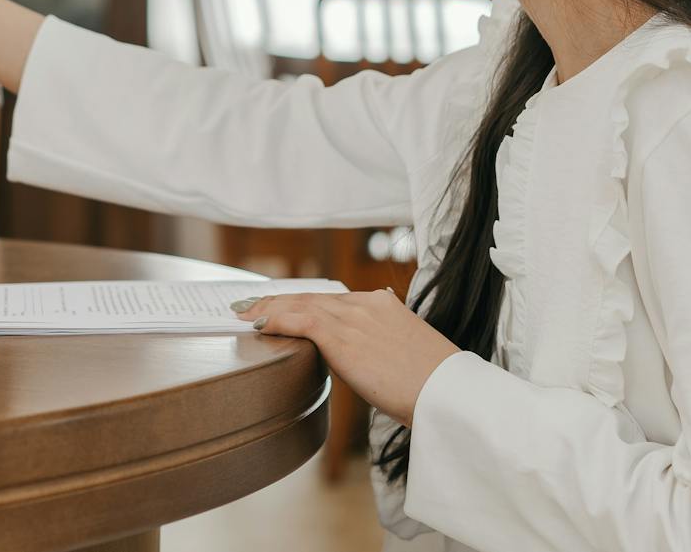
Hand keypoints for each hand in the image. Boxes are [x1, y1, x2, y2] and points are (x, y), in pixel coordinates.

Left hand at [235, 288, 459, 426]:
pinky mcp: (343, 336)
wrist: (445, 392)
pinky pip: (300, 320)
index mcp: (383, 305)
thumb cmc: (432, 384)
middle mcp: (366, 303)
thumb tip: (369, 352)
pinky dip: (275, 318)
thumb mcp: (406, 354)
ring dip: (269, 308)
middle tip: (252, 304)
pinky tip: (258, 324)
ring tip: (245, 313)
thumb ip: (383, 345)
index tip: (284, 305)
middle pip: (313, 297)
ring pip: (302, 304)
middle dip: (280, 300)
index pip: (333, 299)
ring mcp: (354, 318)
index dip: (304, 301)